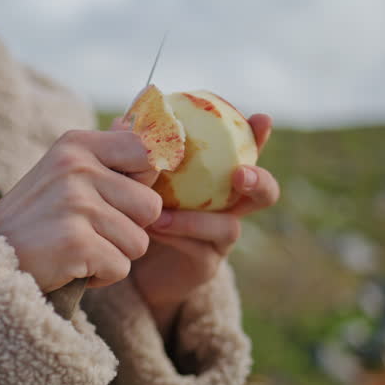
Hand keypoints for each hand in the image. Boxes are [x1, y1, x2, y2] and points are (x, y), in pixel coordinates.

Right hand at [0, 130, 161, 291]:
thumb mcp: (65, 172)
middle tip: (88, 230)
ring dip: (114, 254)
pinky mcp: (76, 242)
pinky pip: (121, 267)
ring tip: (77, 247)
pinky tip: (71, 265)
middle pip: (151, 206)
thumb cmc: (36, 217)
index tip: (122, 197)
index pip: (147, 152)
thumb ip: (107, 154)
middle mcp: (77, 167)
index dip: (144, 182)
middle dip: (129, 228)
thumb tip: (147, 129)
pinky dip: (100, 276)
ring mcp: (76, 203)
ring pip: (139, 241)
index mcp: (77, 144)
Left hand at [128, 114, 279, 336]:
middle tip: (240, 175)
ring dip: (196, 218)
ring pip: (229, 227)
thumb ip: (134, 152)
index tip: (262, 119)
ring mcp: (219, 238)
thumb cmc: (137, 208)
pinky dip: (177, 236)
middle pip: (264, 193)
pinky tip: (153, 229)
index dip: (258, 136)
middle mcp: (228, 207)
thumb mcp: (135, 178)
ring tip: (161, 214)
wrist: (129, 259)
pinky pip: (199, 249)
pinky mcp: (205, 264)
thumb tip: (119, 122)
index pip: (246, 152)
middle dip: (258, 181)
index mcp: (216, 177)